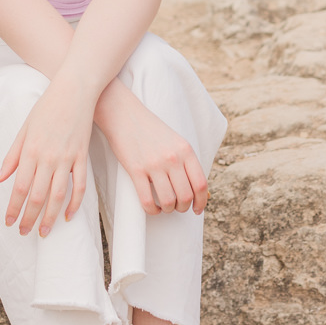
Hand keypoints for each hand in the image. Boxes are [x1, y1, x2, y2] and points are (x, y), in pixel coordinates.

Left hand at [0, 86, 93, 236]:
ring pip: (58, 195)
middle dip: (28, 218)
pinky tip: (69, 216)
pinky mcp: (82, 156)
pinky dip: (75, 203)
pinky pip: (80, 185)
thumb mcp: (23, 130)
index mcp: (30, 151)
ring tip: (43, 231)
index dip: (13, 209)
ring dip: (49, 217)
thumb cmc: (46, 108)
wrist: (74, 91)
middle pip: (36, 196)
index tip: (9, 222)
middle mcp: (47, 157)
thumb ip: (11, 157)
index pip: (19, 188)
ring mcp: (67, 158)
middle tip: (24, 233)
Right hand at [94, 80, 207, 216]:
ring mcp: (154, 164)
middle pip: (185, 196)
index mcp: (185, 150)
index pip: (200, 184)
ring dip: (167, 209)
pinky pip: (147, 200)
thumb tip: (196, 189)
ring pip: (168, 201)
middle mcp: (172, 157)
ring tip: (164, 206)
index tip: (197, 209)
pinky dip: (151, 210)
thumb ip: (185, 161)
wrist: (124, 115)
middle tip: (178, 207)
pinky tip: (152, 207)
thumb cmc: (150, 129)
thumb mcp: (175, 141)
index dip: (201, 201)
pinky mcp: (136, 170)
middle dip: (183, 208)